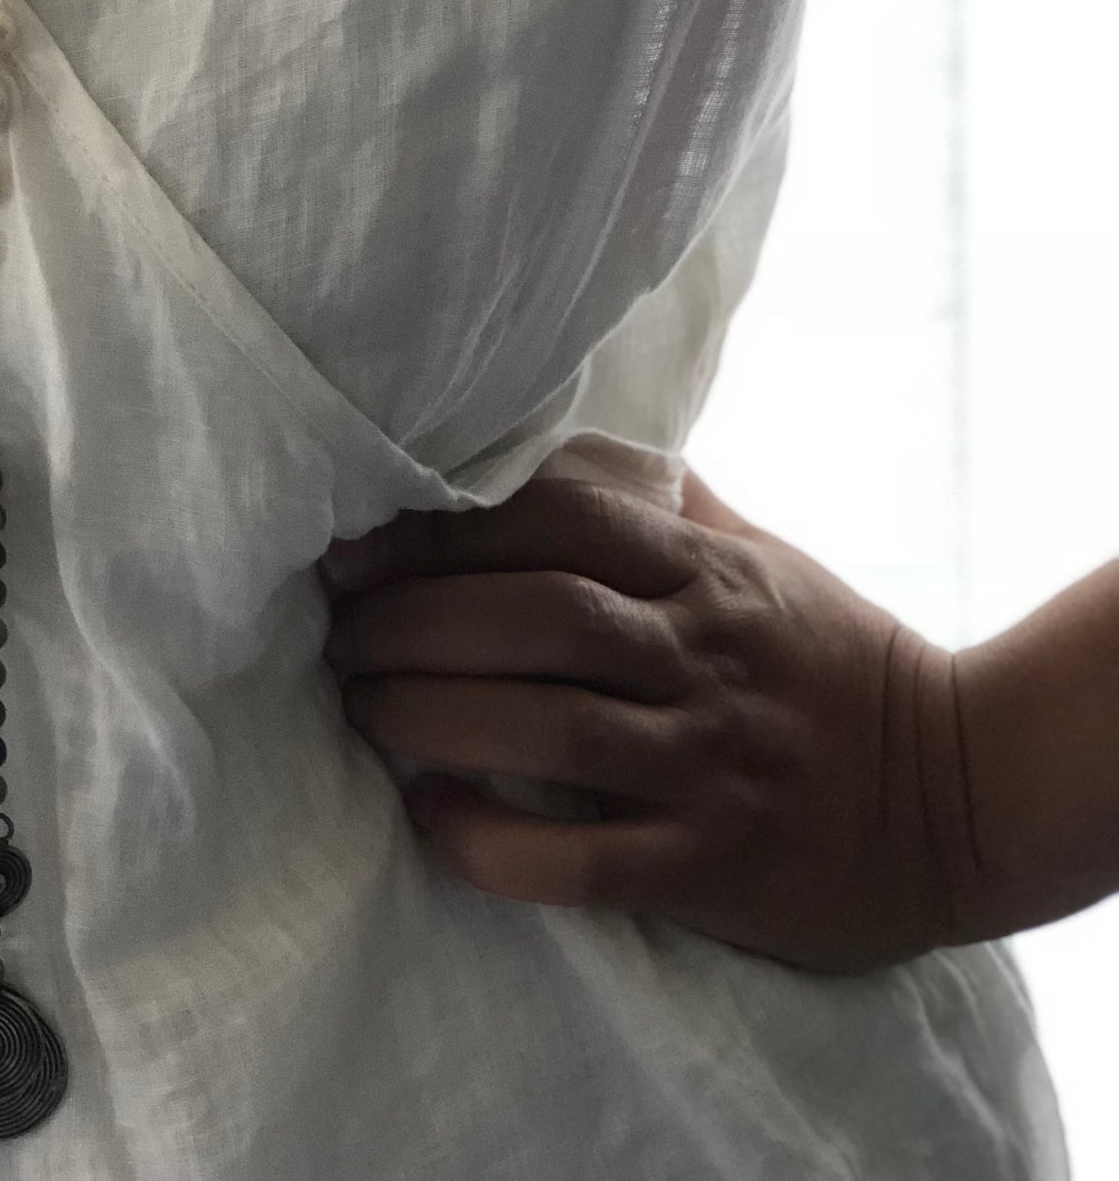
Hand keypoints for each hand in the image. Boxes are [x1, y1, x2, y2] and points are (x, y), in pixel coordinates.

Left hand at [321, 470, 984, 972]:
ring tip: (360, 711)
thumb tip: (554, 440)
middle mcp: (701, 653)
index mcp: (705, 569)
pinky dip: (492, 838)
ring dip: (428, 715)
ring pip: (544, 723)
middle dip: (412, 620)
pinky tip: (431, 817)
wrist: (965, 794)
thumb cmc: (836, 662)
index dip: (439, 528)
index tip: (355, 545)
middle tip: (337, 636)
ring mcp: (707, 760)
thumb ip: (663, 501)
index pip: (554, 518)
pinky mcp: (712, 863)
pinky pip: (582, 856)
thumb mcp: (761, 556)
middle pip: (534, 614)